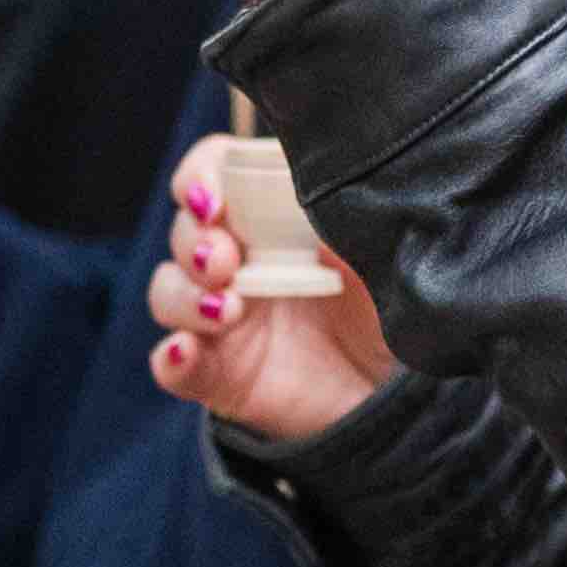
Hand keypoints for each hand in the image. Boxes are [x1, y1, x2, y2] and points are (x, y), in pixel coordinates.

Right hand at [140, 140, 394, 440]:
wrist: (398, 393)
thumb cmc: (387, 307)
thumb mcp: (383, 256)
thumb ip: (347, 220)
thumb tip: (320, 193)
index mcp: (268, 214)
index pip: (212, 173)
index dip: (200, 177)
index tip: (214, 200)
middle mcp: (236, 259)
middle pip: (185, 232)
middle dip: (195, 241)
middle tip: (224, 260)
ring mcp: (219, 318)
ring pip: (168, 292)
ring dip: (185, 296)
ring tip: (226, 310)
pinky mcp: (215, 373)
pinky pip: (172, 364)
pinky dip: (172, 358)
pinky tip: (185, 353)